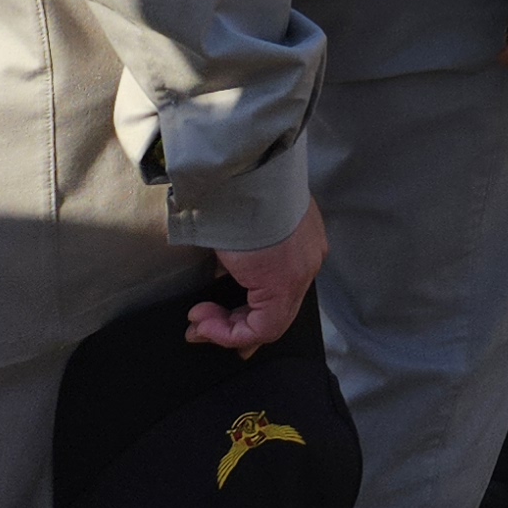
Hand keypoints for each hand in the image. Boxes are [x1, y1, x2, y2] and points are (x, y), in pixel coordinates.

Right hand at [195, 201, 328, 350]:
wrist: (245, 176)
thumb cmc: (238, 191)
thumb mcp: (242, 225)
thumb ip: (241, 253)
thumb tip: (223, 273)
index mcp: (303, 242)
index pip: (283, 292)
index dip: (250, 316)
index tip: (217, 322)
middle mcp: (309, 260)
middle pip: (276, 312)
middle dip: (234, 328)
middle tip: (200, 330)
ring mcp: (301, 274)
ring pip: (269, 323)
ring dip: (226, 329)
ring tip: (198, 322)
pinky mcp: (284, 284)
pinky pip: (262, 327)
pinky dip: (229, 332)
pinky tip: (205, 321)